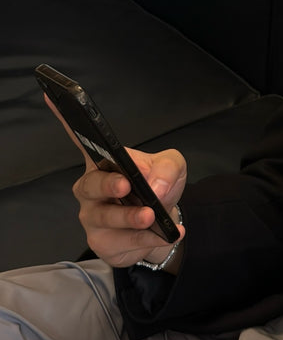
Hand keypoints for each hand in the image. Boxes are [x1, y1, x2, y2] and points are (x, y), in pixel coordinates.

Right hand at [48, 91, 188, 271]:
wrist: (164, 223)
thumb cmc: (159, 186)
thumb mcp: (171, 167)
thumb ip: (166, 168)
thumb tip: (154, 185)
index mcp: (104, 162)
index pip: (82, 140)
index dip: (65, 120)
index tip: (53, 96)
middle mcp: (91, 189)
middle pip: (89, 185)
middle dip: (106, 185)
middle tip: (126, 186)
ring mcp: (93, 217)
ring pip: (104, 218)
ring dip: (129, 218)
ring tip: (151, 216)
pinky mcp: (103, 242)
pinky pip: (121, 242)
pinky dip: (145, 240)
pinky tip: (164, 234)